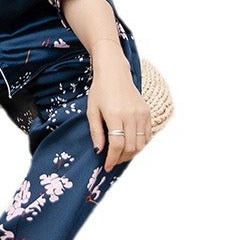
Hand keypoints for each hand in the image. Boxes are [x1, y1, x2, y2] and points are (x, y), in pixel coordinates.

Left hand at [86, 42, 151, 171]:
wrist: (114, 73)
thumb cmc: (100, 91)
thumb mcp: (92, 110)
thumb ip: (96, 131)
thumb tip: (99, 151)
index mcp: (115, 114)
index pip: (117, 144)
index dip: (112, 159)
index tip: (107, 166)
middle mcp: (131, 115)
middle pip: (130, 146)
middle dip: (121, 159)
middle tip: (113, 162)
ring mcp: (141, 114)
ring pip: (141, 143)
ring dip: (131, 154)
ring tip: (121, 156)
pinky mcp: (147, 112)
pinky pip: (147, 135)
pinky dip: (141, 144)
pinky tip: (130, 146)